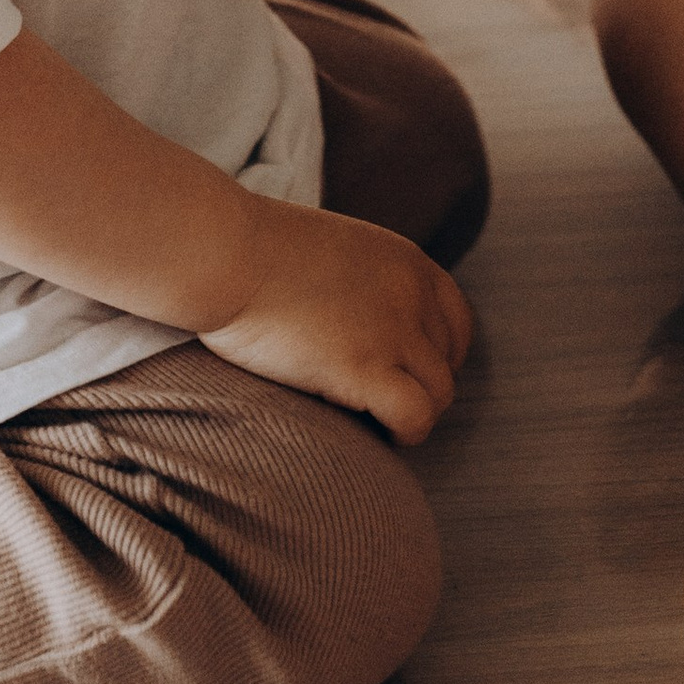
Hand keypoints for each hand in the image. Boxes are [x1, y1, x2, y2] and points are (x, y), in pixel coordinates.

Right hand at [200, 189, 472, 446]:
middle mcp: (412, 293)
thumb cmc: (255, 254)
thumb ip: (362, 282)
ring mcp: (393, 330)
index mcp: (406, 261)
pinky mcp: (366, 367)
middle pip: (448, 362)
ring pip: (440, 395)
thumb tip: (361, 320)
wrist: (226, 254)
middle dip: (418, 386)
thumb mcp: (334, 251)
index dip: (436, 356)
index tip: (404, 374)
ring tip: (371, 421)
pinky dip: (402, 432)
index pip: (457, 322)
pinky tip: (372, 431)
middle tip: (378, 400)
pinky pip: (416, 417)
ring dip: (411, 414)